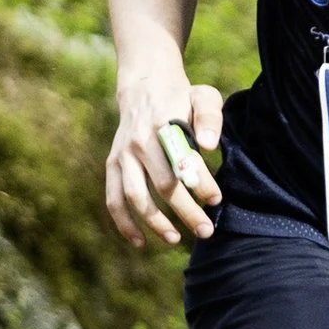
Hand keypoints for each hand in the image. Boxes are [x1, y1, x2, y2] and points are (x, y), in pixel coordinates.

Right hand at [105, 74, 224, 248]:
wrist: (144, 86)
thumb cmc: (181, 97)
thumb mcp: (203, 96)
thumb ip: (210, 118)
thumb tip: (208, 144)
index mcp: (164, 124)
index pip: (184, 161)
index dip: (201, 183)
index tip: (217, 199)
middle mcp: (140, 142)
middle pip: (163, 184)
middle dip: (186, 211)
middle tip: (207, 231)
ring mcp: (123, 155)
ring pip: (136, 196)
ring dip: (155, 222)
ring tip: (176, 239)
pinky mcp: (112, 164)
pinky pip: (113, 198)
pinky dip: (124, 222)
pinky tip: (140, 242)